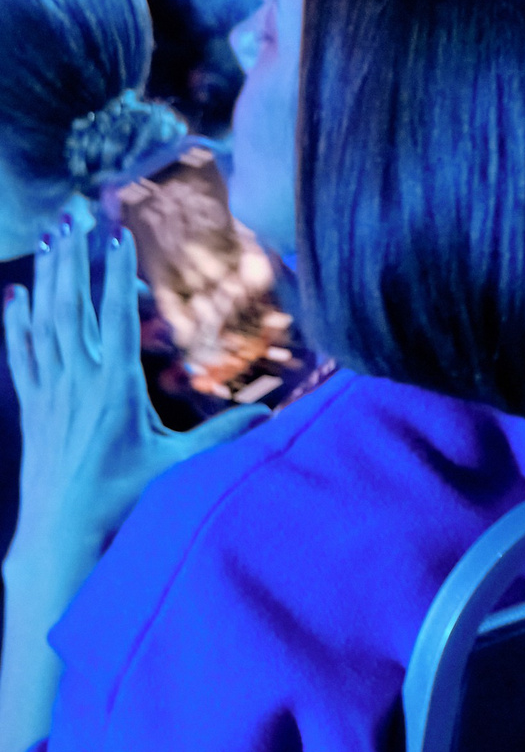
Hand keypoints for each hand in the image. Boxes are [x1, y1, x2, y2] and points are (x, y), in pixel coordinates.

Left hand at [3, 208, 265, 576]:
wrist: (61, 533)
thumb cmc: (123, 499)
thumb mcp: (178, 465)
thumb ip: (224, 437)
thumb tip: (272, 417)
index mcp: (114, 389)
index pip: (114, 318)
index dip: (114, 275)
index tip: (117, 238)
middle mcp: (77, 382)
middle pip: (72, 307)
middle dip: (74, 259)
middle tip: (76, 218)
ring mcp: (49, 391)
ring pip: (45, 322)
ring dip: (48, 277)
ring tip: (51, 238)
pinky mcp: (31, 406)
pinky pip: (21, 353)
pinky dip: (17, 321)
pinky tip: (18, 294)